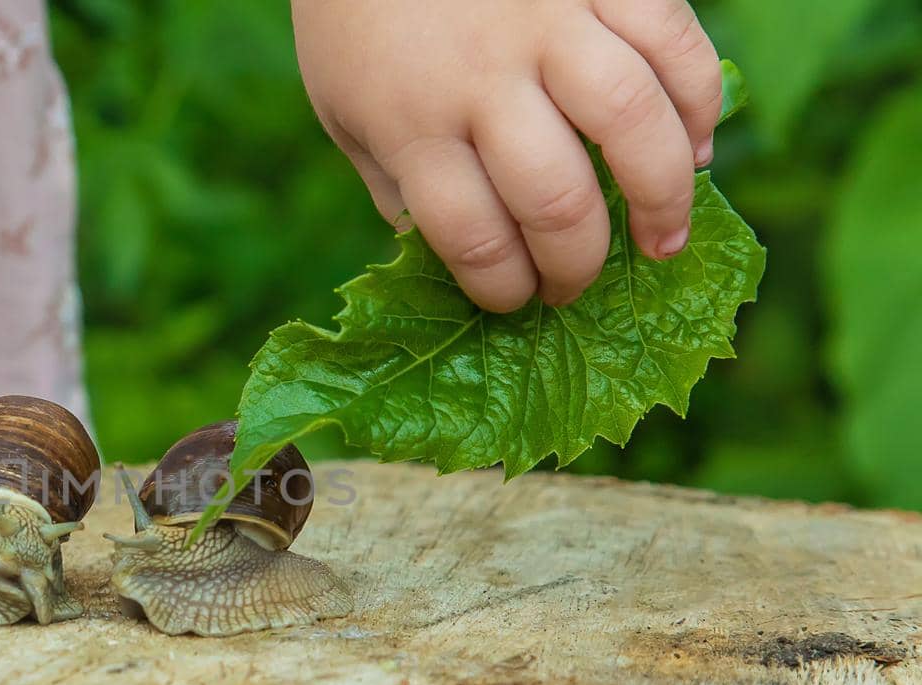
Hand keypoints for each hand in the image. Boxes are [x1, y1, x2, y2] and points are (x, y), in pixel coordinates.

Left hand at [292, 0, 720, 310]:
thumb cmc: (356, 23)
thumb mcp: (345, 113)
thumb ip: (396, 184)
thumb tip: (453, 259)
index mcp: (412, 124)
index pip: (473, 238)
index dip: (504, 289)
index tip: (518, 299)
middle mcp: (482, 78)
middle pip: (556, 199)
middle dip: (577, 264)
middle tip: (580, 285)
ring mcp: (545, 21)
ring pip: (629, 122)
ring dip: (662, 196)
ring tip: (664, 241)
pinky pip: (671, 40)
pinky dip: (697, 101)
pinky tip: (696, 146)